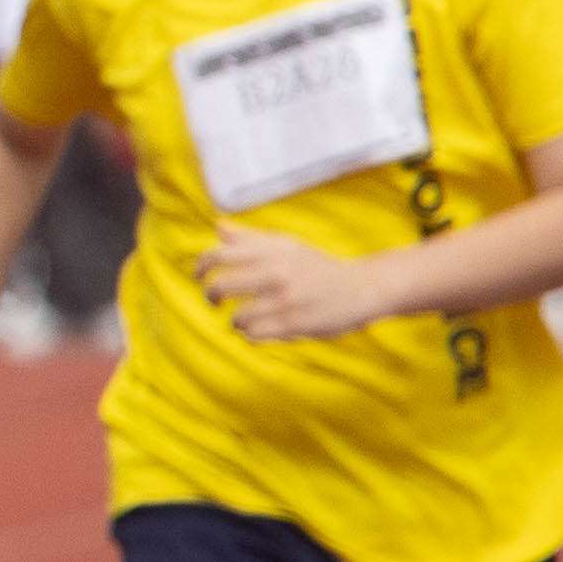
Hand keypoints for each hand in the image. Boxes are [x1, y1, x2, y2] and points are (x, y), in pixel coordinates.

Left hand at [196, 227, 406, 343]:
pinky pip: (254, 335)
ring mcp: (285, 299)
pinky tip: (262, 329)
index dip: (201, 266)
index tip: (200, 276)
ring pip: (236, 317)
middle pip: (219, 286)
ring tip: (247, 319)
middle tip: (215, 300)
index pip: (218, 254)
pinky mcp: (294, 324)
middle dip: (212, 297)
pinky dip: (252, 334)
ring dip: (237, 321)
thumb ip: (251, 238)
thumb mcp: (287, 245)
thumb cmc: (317, 267)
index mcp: (272, 250)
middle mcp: (276, 272)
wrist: (362, 287)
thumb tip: (219, 226)